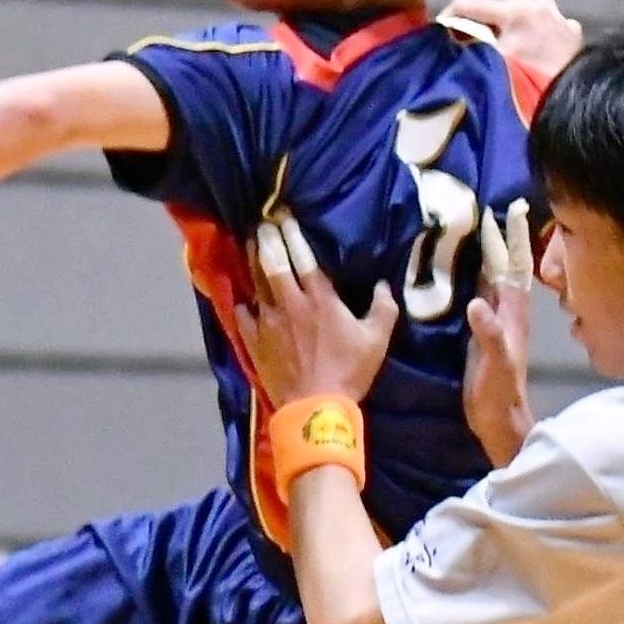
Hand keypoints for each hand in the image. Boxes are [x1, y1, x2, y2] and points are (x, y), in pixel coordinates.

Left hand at [235, 216, 397, 404]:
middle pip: (272, 263)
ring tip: (250, 244)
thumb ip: (383, 308)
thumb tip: (383, 285)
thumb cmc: (349, 372)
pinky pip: (242, 314)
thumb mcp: (377, 339)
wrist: (315, 408)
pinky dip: (241, 301)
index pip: (303, 256)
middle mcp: (289, 303)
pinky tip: (240, 294)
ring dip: (252, 262)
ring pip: (255, 283)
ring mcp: (268, 322)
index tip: (284, 215)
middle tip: (261, 222)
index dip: (292, 233)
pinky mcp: (254, 342)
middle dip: (266, 239)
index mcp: (320, 299)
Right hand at [440, 0, 582, 84]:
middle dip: (476, 10)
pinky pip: (546, 17)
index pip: (471, 3)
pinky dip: (534, 25)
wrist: (571, 97)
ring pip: (522, 1)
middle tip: (462, 28)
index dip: (450, 13)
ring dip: (507, 12)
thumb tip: (455, 36)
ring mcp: (557, 14)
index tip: (438, 26)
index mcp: (515, 11)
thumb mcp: (493, 62)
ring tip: (498, 29)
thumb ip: (473, 44)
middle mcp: (536, 4)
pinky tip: (531, 39)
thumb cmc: (529, 81)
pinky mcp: (570, 28)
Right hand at [462, 202, 535, 466]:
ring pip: (491, 281)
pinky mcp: (481, 334)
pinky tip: (455, 274)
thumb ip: (489, 334)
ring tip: (467, 231)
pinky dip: (470, 280)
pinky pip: (478, 297)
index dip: (513, 241)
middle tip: (483, 210)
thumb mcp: (495, 366)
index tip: (509, 210)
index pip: (515, 268)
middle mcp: (507, 314)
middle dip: (498, 240)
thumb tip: (477, 301)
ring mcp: (495, 323)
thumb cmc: (500, 397)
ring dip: (483, 257)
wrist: (500, 425)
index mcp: (512, 316)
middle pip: (505, 268)